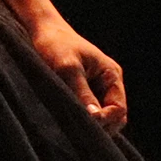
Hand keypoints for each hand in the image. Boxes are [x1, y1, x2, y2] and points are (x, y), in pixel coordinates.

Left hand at [29, 15, 128, 134]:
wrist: (42, 29)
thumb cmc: (55, 44)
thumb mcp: (67, 68)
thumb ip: (82, 92)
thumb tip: (94, 118)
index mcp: (111, 75)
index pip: (119, 109)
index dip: (105, 120)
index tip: (86, 123)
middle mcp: (108, 83)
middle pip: (114, 116)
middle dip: (100, 126)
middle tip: (78, 131)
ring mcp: (97, 87)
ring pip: (101, 116)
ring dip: (89, 123)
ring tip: (71, 126)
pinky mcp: (83, 90)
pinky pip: (88, 110)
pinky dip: (81, 117)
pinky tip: (67, 120)